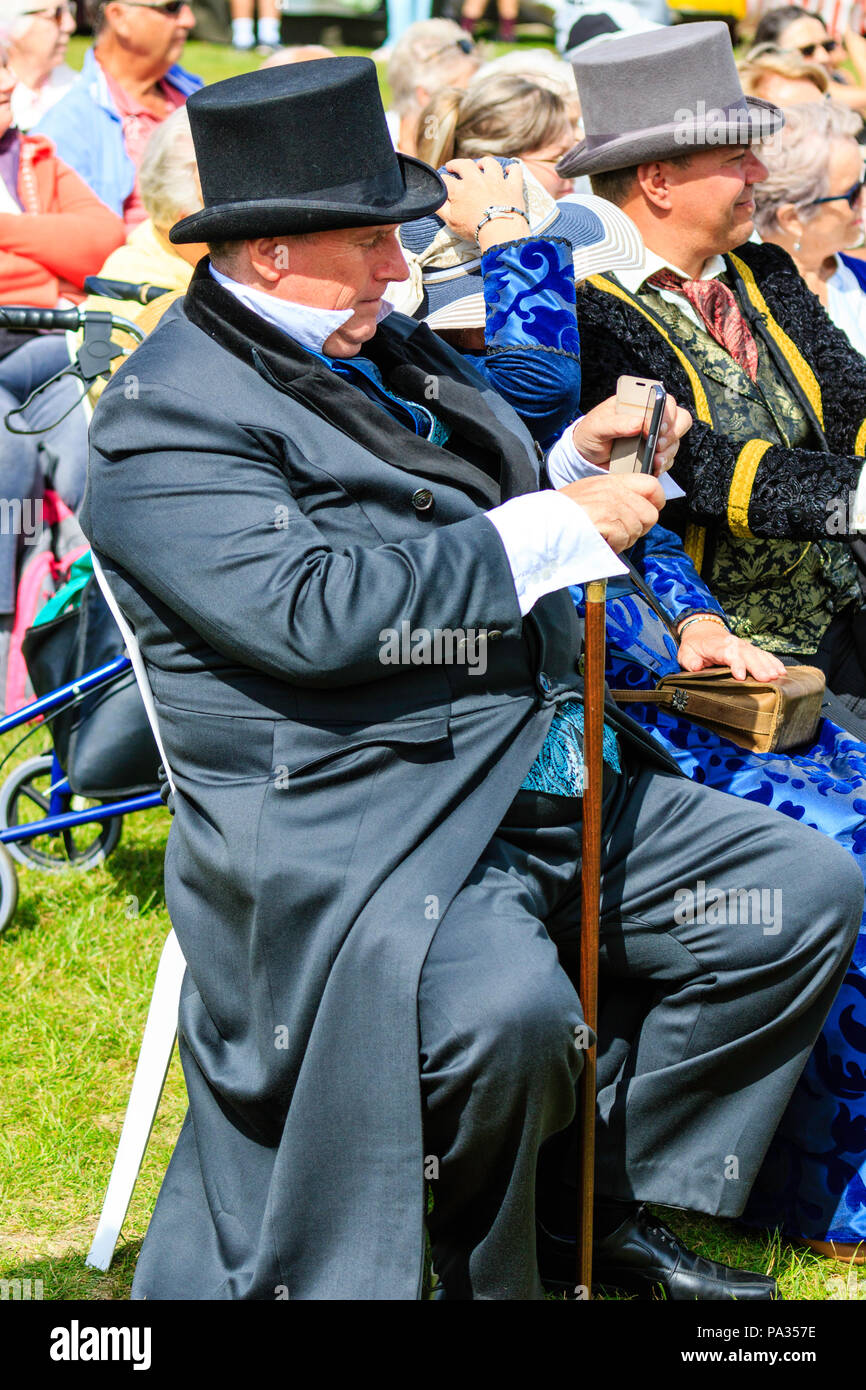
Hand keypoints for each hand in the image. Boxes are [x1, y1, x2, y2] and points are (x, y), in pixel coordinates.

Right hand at [439, 157, 527, 249]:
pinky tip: (508, 170)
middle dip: (456, 164)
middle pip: (464, 165)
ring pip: (489, 163)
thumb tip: (433, 200)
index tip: (440, 183)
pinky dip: (512, 169)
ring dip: (483, 162)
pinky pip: (514, 170)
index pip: (446, 180)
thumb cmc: (474, 229)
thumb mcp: (451, 222)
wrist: (500, 231)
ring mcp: (496, 181)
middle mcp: (477, 180)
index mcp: (460, 190)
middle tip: (452, 166)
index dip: (441, 181)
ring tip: (481, 165)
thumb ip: (440, 209)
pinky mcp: (512, 186)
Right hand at [558, 472, 664, 551]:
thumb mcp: (589, 494)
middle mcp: (614, 490)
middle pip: (650, 514)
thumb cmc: (560, 513)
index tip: (644, 516)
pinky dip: (613, 547)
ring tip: (604, 538)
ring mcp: (611, 504)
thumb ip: (614, 498)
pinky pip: (624, 538)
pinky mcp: (606, 520)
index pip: (652, 485)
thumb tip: (634, 512)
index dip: (654, 504)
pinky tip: (599, 542)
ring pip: (637, 529)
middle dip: (638, 529)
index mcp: (611, 481)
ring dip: (623, 540)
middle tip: (620, 534)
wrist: (541, 522)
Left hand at [571, 393, 692, 473]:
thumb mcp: (597, 426)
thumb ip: (616, 423)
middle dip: (673, 432)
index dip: (666, 411)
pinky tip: (653, 467)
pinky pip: (668, 458)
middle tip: (658, 444)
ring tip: (655, 460)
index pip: (663, 398)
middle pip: (679, 417)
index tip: (658, 426)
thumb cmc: (591, 434)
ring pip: (676, 440)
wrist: (586, 457)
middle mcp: (651, 416)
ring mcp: (655, 435)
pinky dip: (663, 464)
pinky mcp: (654, 453)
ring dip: (668, 451)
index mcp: (638, 402)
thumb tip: (638, 423)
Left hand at [677, 622, 786, 681]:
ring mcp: (743, 645)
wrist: (702, 631)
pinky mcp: (749, 649)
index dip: (735, 664)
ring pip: (758, 653)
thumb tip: (696, 666)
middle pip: (747, 654)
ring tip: (778, 676)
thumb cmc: (694, 646)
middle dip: (758, 666)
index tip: (740, 676)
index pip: (728, 653)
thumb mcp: (685, 653)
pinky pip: (763, 654)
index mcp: (717, 646)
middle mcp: (733, 643)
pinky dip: (773, 661)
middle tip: (767, 679)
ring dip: (768, 664)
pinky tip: (782, 670)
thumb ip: (690, 660)